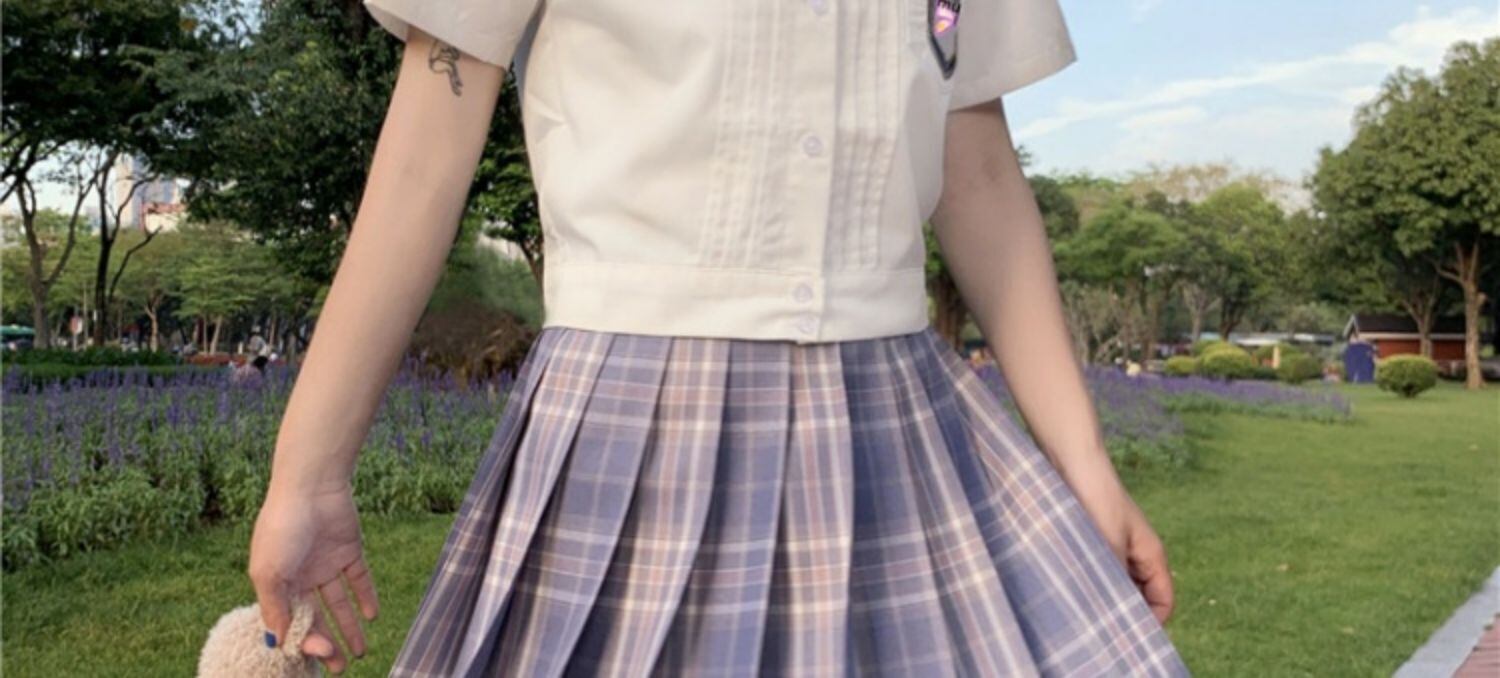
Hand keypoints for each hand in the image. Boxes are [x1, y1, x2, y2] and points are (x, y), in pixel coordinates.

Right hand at [248, 481, 379, 672]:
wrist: (311, 487)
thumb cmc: (282, 527)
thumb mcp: (270, 572)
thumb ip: (274, 607)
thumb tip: (276, 640)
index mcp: (276, 582)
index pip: (291, 620)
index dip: (304, 640)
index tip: (319, 655)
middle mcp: (301, 576)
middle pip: (316, 616)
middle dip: (327, 642)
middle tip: (341, 666)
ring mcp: (326, 563)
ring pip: (339, 603)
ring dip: (349, 627)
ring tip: (360, 651)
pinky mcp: (349, 550)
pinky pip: (358, 579)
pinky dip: (365, 597)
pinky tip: (372, 617)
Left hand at [1068, 471, 1175, 624]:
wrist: (1073, 460)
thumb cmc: (1096, 497)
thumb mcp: (1108, 543)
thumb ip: (1114, 578)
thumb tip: (1114, 611)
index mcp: (1151, 554)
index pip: (1164, 601)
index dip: (1151, 621)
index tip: (1126, 632)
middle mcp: (1137, 553)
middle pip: (1141, 596)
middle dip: (1125, 611)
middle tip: (1101, 623)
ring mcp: (1116, 546)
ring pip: (1118, 583)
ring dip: (1105, 594)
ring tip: (1085, 605)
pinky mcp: (1094, 540)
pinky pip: (1099, 570)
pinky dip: (1091, 580)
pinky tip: (1073, 586)